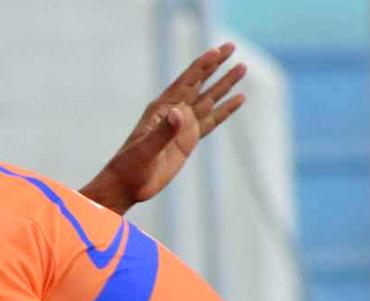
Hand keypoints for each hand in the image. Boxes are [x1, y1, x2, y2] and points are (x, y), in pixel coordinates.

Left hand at [89, 43, 246, 211]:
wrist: (128, 184)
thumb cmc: (130, 166)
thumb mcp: (146, 149)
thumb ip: (163, 131)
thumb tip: (180, 112)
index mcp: (162, 109)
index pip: (186, 82)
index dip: (202, 66)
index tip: (217, 51)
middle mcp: (174, 112)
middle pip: (199, 83)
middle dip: (216, 65)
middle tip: (232, 46)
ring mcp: (183, 125)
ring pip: (209, 99)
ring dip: (225, 84)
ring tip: (242, 67)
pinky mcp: (189, 140)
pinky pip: (212, 120)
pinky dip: (226, 109)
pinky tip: (238, 98)